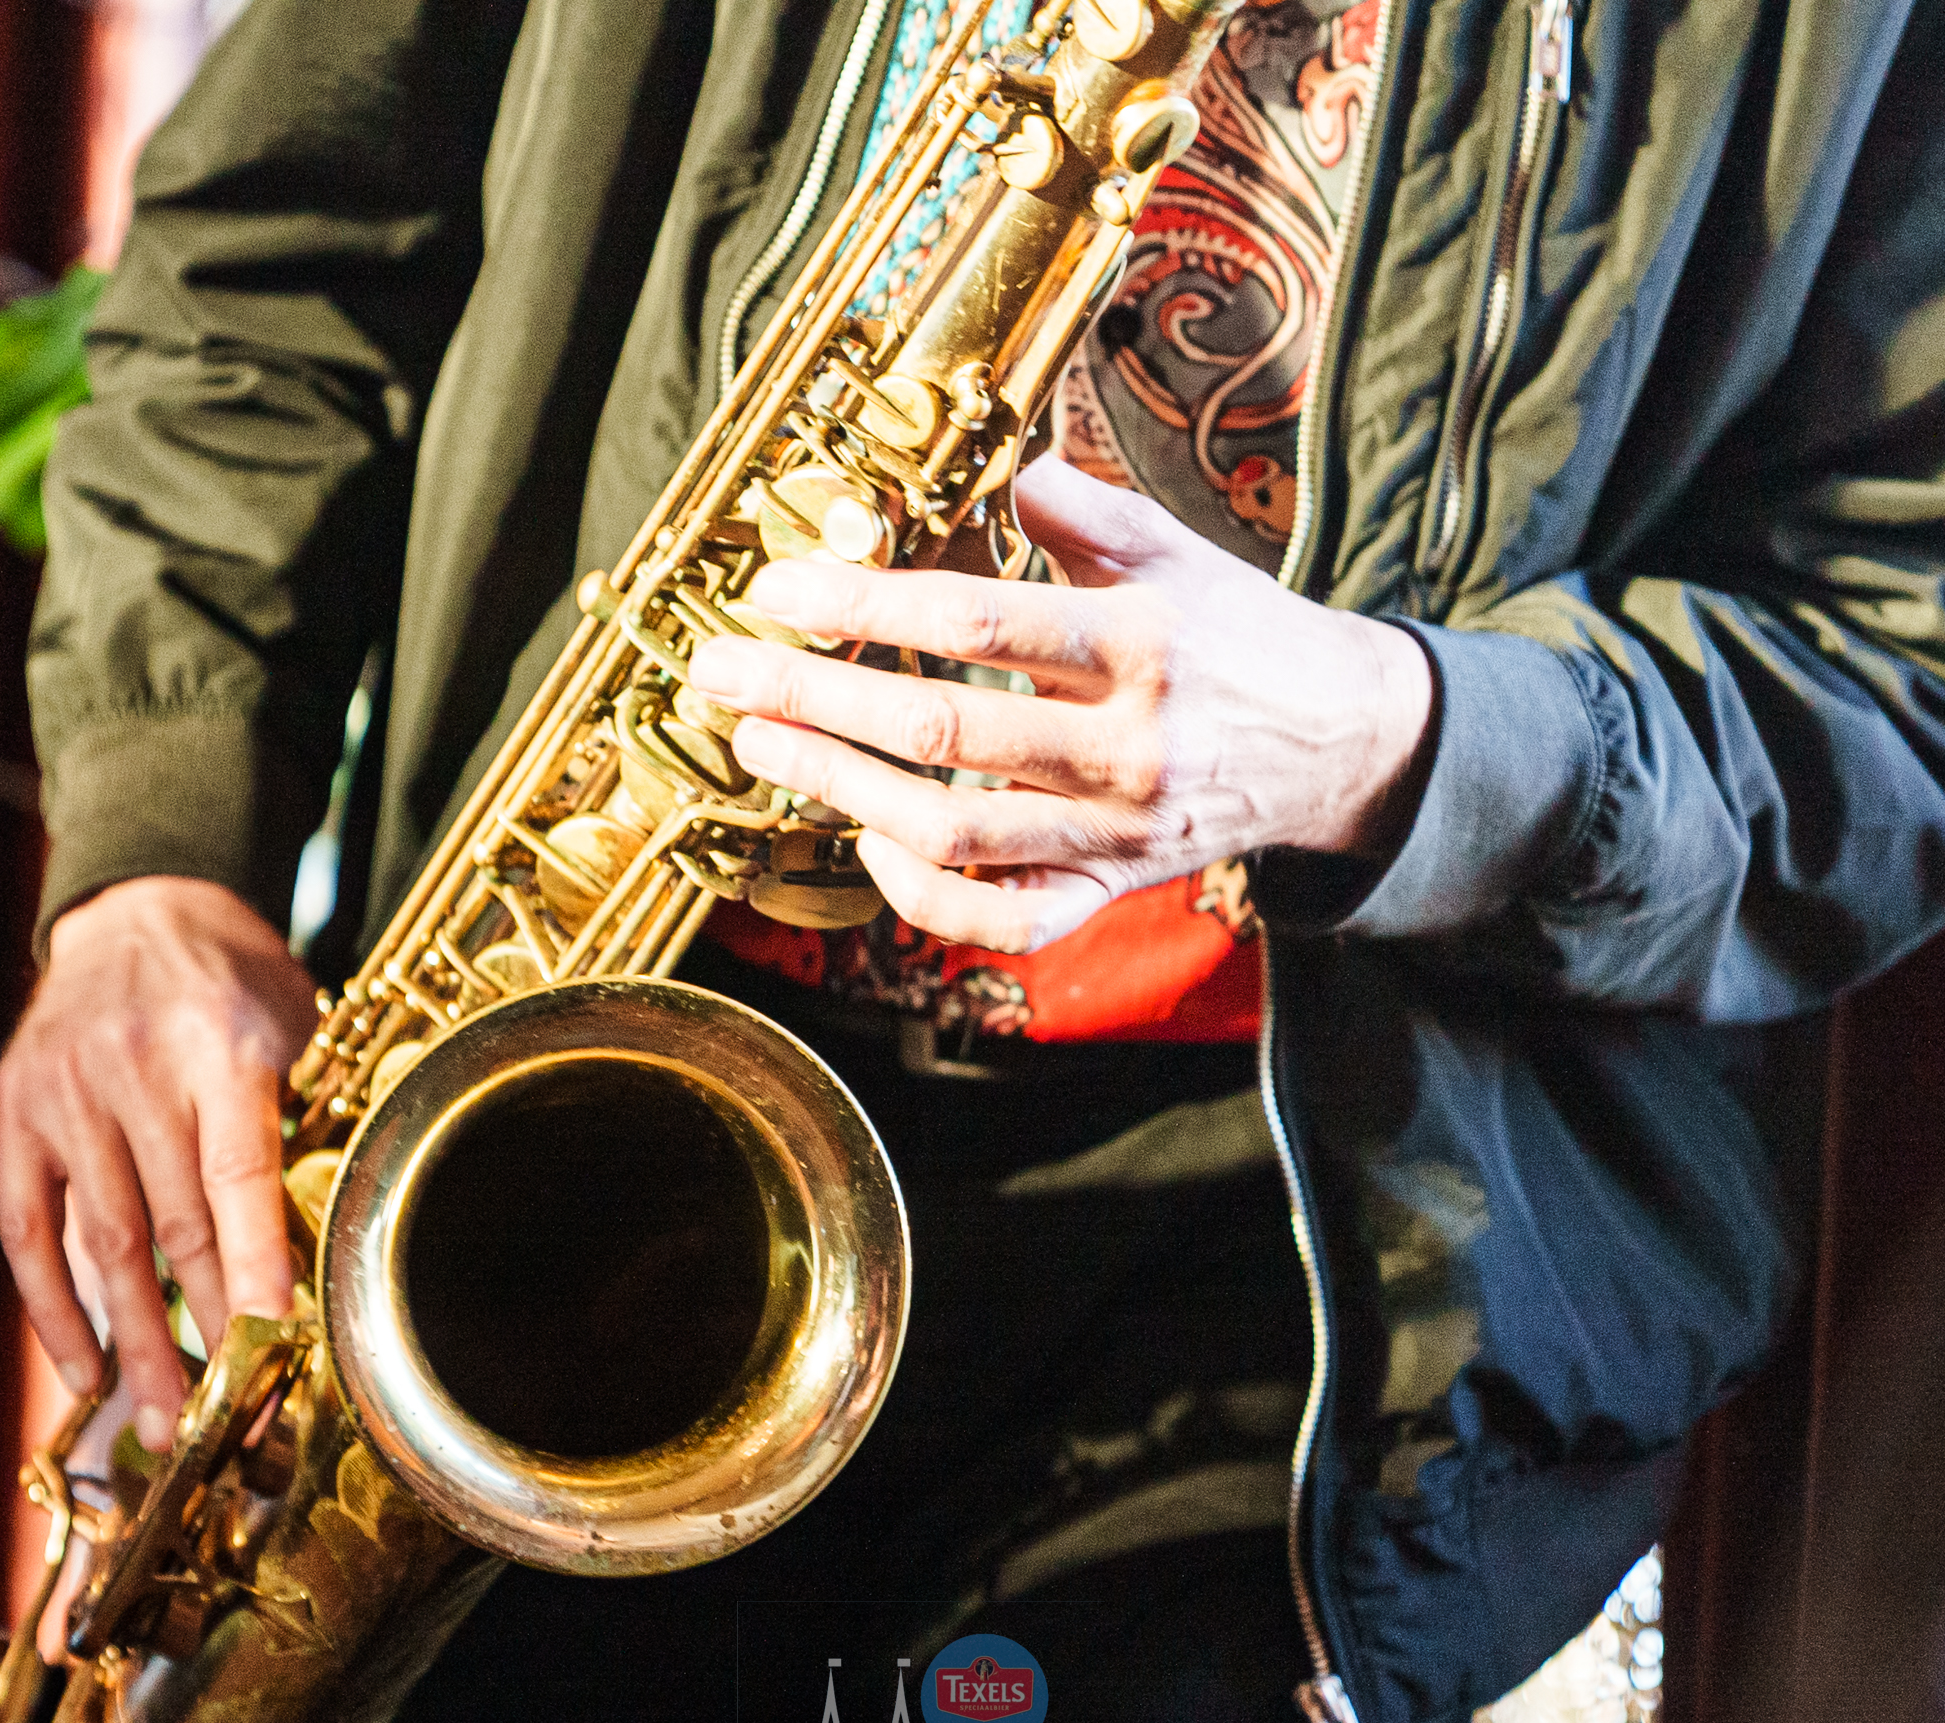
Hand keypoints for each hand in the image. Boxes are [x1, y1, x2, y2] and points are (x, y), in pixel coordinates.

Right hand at [0, 877, 316, 1450]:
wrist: (142, 903)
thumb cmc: (235, 978)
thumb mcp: (291, 1026)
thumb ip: (288, 1124)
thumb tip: (300, 1253)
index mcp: (221, 1048)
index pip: (237, 1179)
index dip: (254, 1269)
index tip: (274, 1342)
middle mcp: (136, 1072)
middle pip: (171, 1226)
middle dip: (203, 1328)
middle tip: (225, 1414)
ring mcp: (66, 1095)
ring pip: (101, 1243)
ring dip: (133, 1341)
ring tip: (159, 1416)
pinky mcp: (16, 1113)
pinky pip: (27, 1228)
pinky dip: (51, 1306)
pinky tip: (82, 1369)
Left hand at [687, 455, 1434, 951]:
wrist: (1337, 740)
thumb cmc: (1237, 634)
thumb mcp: (1176, 550)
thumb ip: (1080, 508)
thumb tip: (992, 464)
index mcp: (1140, 640)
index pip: (976, 621)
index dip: (864, 605)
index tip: (779, 588)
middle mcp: (1125, 745)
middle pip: (943, 731)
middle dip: (813, 699)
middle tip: (721, 673)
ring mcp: (1115, 831)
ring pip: (955, 830)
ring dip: (840, 789)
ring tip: (760, 746)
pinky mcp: (1110, 888)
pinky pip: (1007, 920)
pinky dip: (928, 896)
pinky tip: (872, 845)